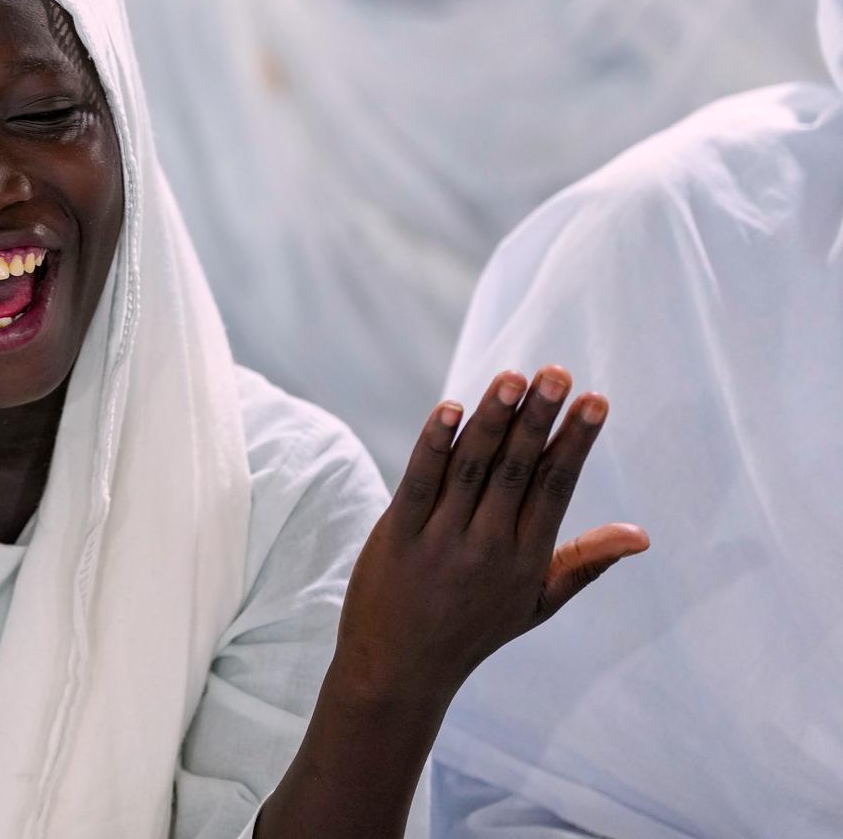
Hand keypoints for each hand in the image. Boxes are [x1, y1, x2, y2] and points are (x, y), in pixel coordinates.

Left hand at [330, 366, 648, 709]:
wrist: (399, 670)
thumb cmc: (473, 629)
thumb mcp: (538, 603)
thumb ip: (586, 561)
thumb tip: (643, 535)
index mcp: (527, 558)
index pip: (556, 488)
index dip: (575, 441)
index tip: (596, 399)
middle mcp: (489, 548)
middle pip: (517, 472)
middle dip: (539, 420)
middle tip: (558, 372)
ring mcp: (442, 541)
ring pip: (472, 471)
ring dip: (493, 421)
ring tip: (513, 378)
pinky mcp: (399, 536)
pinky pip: (419, 483)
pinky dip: (434, 445)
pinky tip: (448, 409)